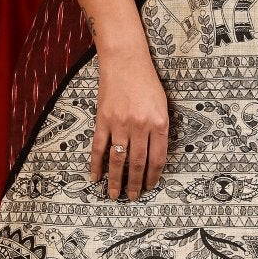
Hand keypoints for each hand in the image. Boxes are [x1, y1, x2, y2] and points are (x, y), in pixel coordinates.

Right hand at [89, 40, 168, 198]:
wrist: (125, 61)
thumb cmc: (147, 82)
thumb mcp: (162, 105)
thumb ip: (159, 129)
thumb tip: (155, 155)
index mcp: (159, 123)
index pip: (157, 158)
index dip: (153, 176)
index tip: (150, 187)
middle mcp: (140, 126)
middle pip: (137, 163)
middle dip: (135, 184)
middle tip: (133, 197)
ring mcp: (120, 124)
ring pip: (118, 159)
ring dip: (116, 180)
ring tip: (114, 194)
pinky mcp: (103, 120)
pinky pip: (99, 147)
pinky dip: (96, 164)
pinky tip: (95, 177)